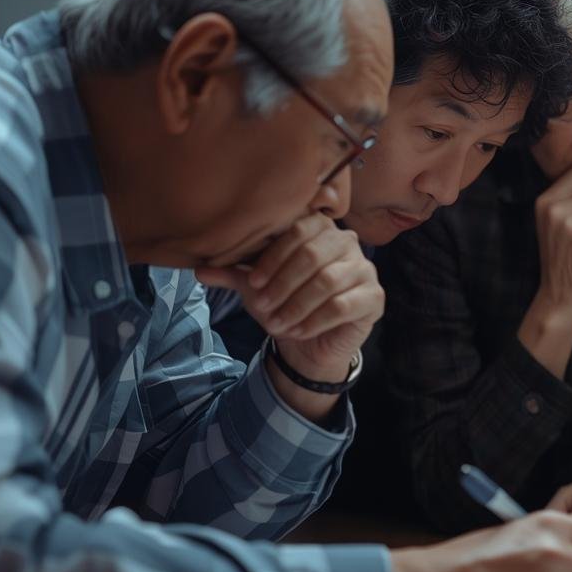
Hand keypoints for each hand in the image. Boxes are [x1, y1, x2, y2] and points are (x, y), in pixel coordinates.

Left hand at [197, 215, 381, 414]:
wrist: (310, 342)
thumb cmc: (285, 303)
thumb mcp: (256, 288)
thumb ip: (233, 274)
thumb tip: (198, 268)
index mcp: (320, 229)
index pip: (298, 231)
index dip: (273, 257)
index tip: (253, 282)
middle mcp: (348, 243)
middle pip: (314, 255)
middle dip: (283, 283)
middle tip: (262, 305)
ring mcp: (365, 269)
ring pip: (327, 282)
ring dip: (296, 305)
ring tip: (276, 323)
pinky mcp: (374, 298)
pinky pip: (342, 306)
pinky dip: (314, 321)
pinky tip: (298, 331)